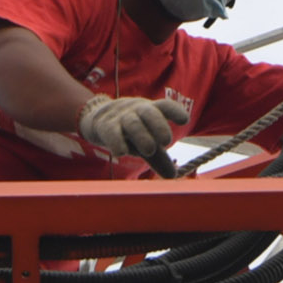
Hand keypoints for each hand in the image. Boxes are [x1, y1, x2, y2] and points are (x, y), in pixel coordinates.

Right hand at [78, 91, 193, 162]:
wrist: (97, 119)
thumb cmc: (130, 131)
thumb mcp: (145, 141)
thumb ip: (159, 158)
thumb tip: (173, 176)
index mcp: (152, 111)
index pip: (165, 106)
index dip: (175, 111)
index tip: (185, 120)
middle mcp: (138, 110)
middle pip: (150, 113)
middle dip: (159, 125)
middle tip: (167, 141)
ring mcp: (121, 117)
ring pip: (133, 123)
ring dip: (142, 135)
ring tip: (150, 150)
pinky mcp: (105, 125)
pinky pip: (111, 132)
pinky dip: (117, 141)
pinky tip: (121, 153)